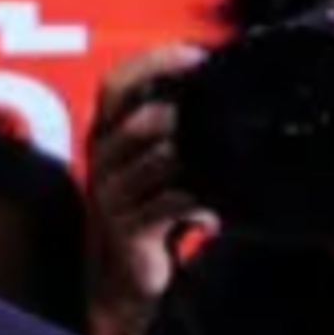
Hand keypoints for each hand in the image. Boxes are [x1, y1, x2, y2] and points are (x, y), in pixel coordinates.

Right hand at [80, 43, 212, 334]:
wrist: (128, 278)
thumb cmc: (153, 211)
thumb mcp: (157, 161)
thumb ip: (175, 123)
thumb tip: (222, 80)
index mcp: (105, 134)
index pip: (115, 81)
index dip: (154, 61)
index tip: (198, 56)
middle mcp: (102, 159)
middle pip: (142, 117)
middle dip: (187, 110)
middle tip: (226, 110)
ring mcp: (111, 194)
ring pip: (162, 156)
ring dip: (203, 156)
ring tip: (231, 161)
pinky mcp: (127, 228)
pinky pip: (171, 201)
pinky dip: (201, 200)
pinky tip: (216, 208)